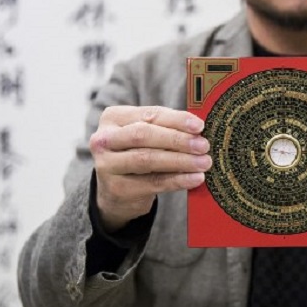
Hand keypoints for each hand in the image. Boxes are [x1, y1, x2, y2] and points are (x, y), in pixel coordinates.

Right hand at [90, 105, 211, 231]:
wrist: (116, 191)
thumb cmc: (137, 153)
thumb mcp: (146, 136)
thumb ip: (166, 127)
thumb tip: (199, 129)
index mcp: (113, 118)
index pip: (149, 115)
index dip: (176, 119)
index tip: (199, 126)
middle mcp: (103, 139)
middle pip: (144, 135)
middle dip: (177, 140)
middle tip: (203, 145)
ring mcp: (107, 165)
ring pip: (147, 159)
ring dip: (180, 161)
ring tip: (204, 163)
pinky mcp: (117, 189)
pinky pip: (152, 183)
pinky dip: (177, 180)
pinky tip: (195, 179)